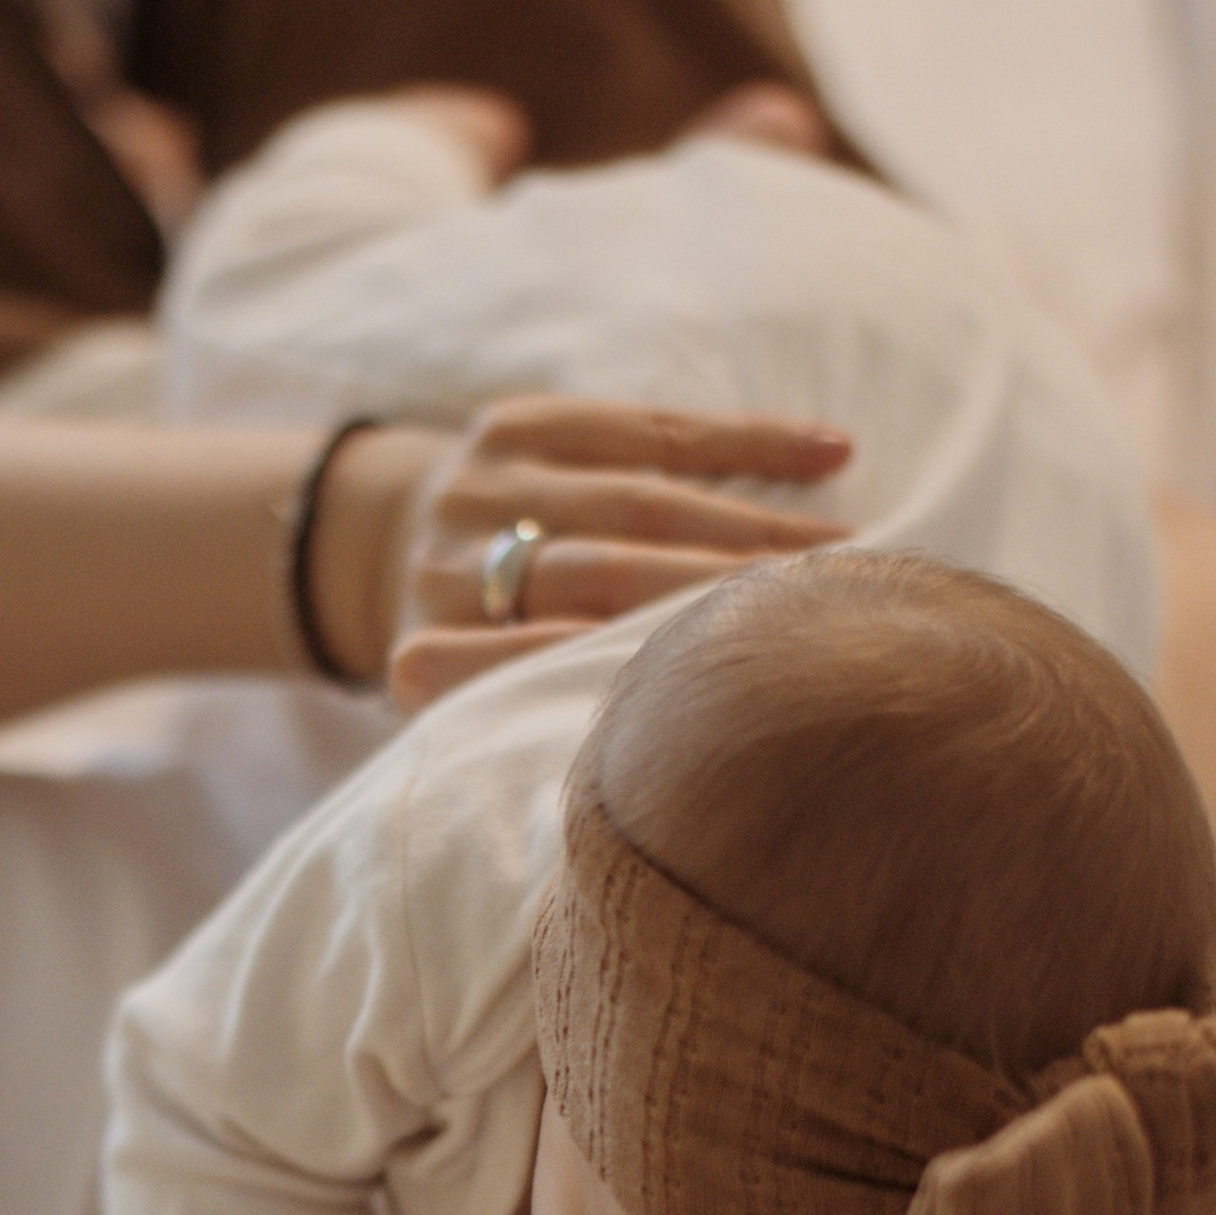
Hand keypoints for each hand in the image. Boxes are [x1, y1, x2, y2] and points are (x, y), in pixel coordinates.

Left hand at [387, 398, 853, 712]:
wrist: (371, 542)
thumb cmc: (473, 657)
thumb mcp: (481, 715)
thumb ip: (549, 729)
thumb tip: (678, 788)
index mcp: (428, 658)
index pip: (538, 665)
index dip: (629, 669)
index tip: (731, 688)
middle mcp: (445, 569)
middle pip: (604, 575)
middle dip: (722, 591)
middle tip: (825, 618)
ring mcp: (476, 487)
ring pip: (635, 500)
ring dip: (748, 527)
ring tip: (844, 554)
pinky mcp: (513, 425)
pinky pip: (646, 427)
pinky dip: (744, 442)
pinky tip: (828, 453)